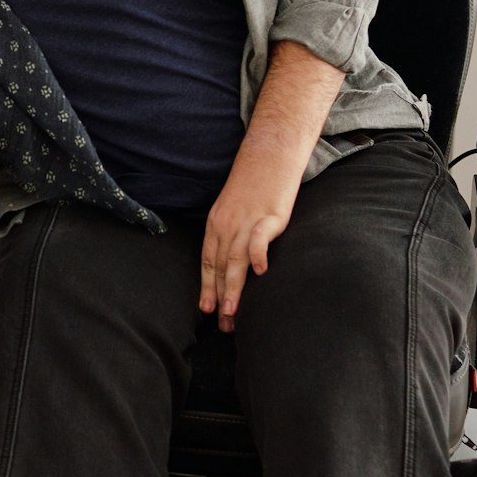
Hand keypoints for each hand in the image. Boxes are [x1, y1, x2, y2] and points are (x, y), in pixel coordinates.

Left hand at [199, 173, 298, 332]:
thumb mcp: (234, 208)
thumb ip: (232, 233)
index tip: (206, 310)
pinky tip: (260, 273)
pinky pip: (259, 238)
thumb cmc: (254, 183)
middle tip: (222, 324)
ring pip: (235, 259)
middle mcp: (227, 224)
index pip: (208, 261)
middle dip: (219, 297)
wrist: (270, 153)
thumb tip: (234, 261)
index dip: (207, 287)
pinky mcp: (269, 215)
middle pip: (219, 266)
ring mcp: (247, 220)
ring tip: (232, 312)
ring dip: (233, 288)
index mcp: (217, 223)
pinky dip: (257, 254)